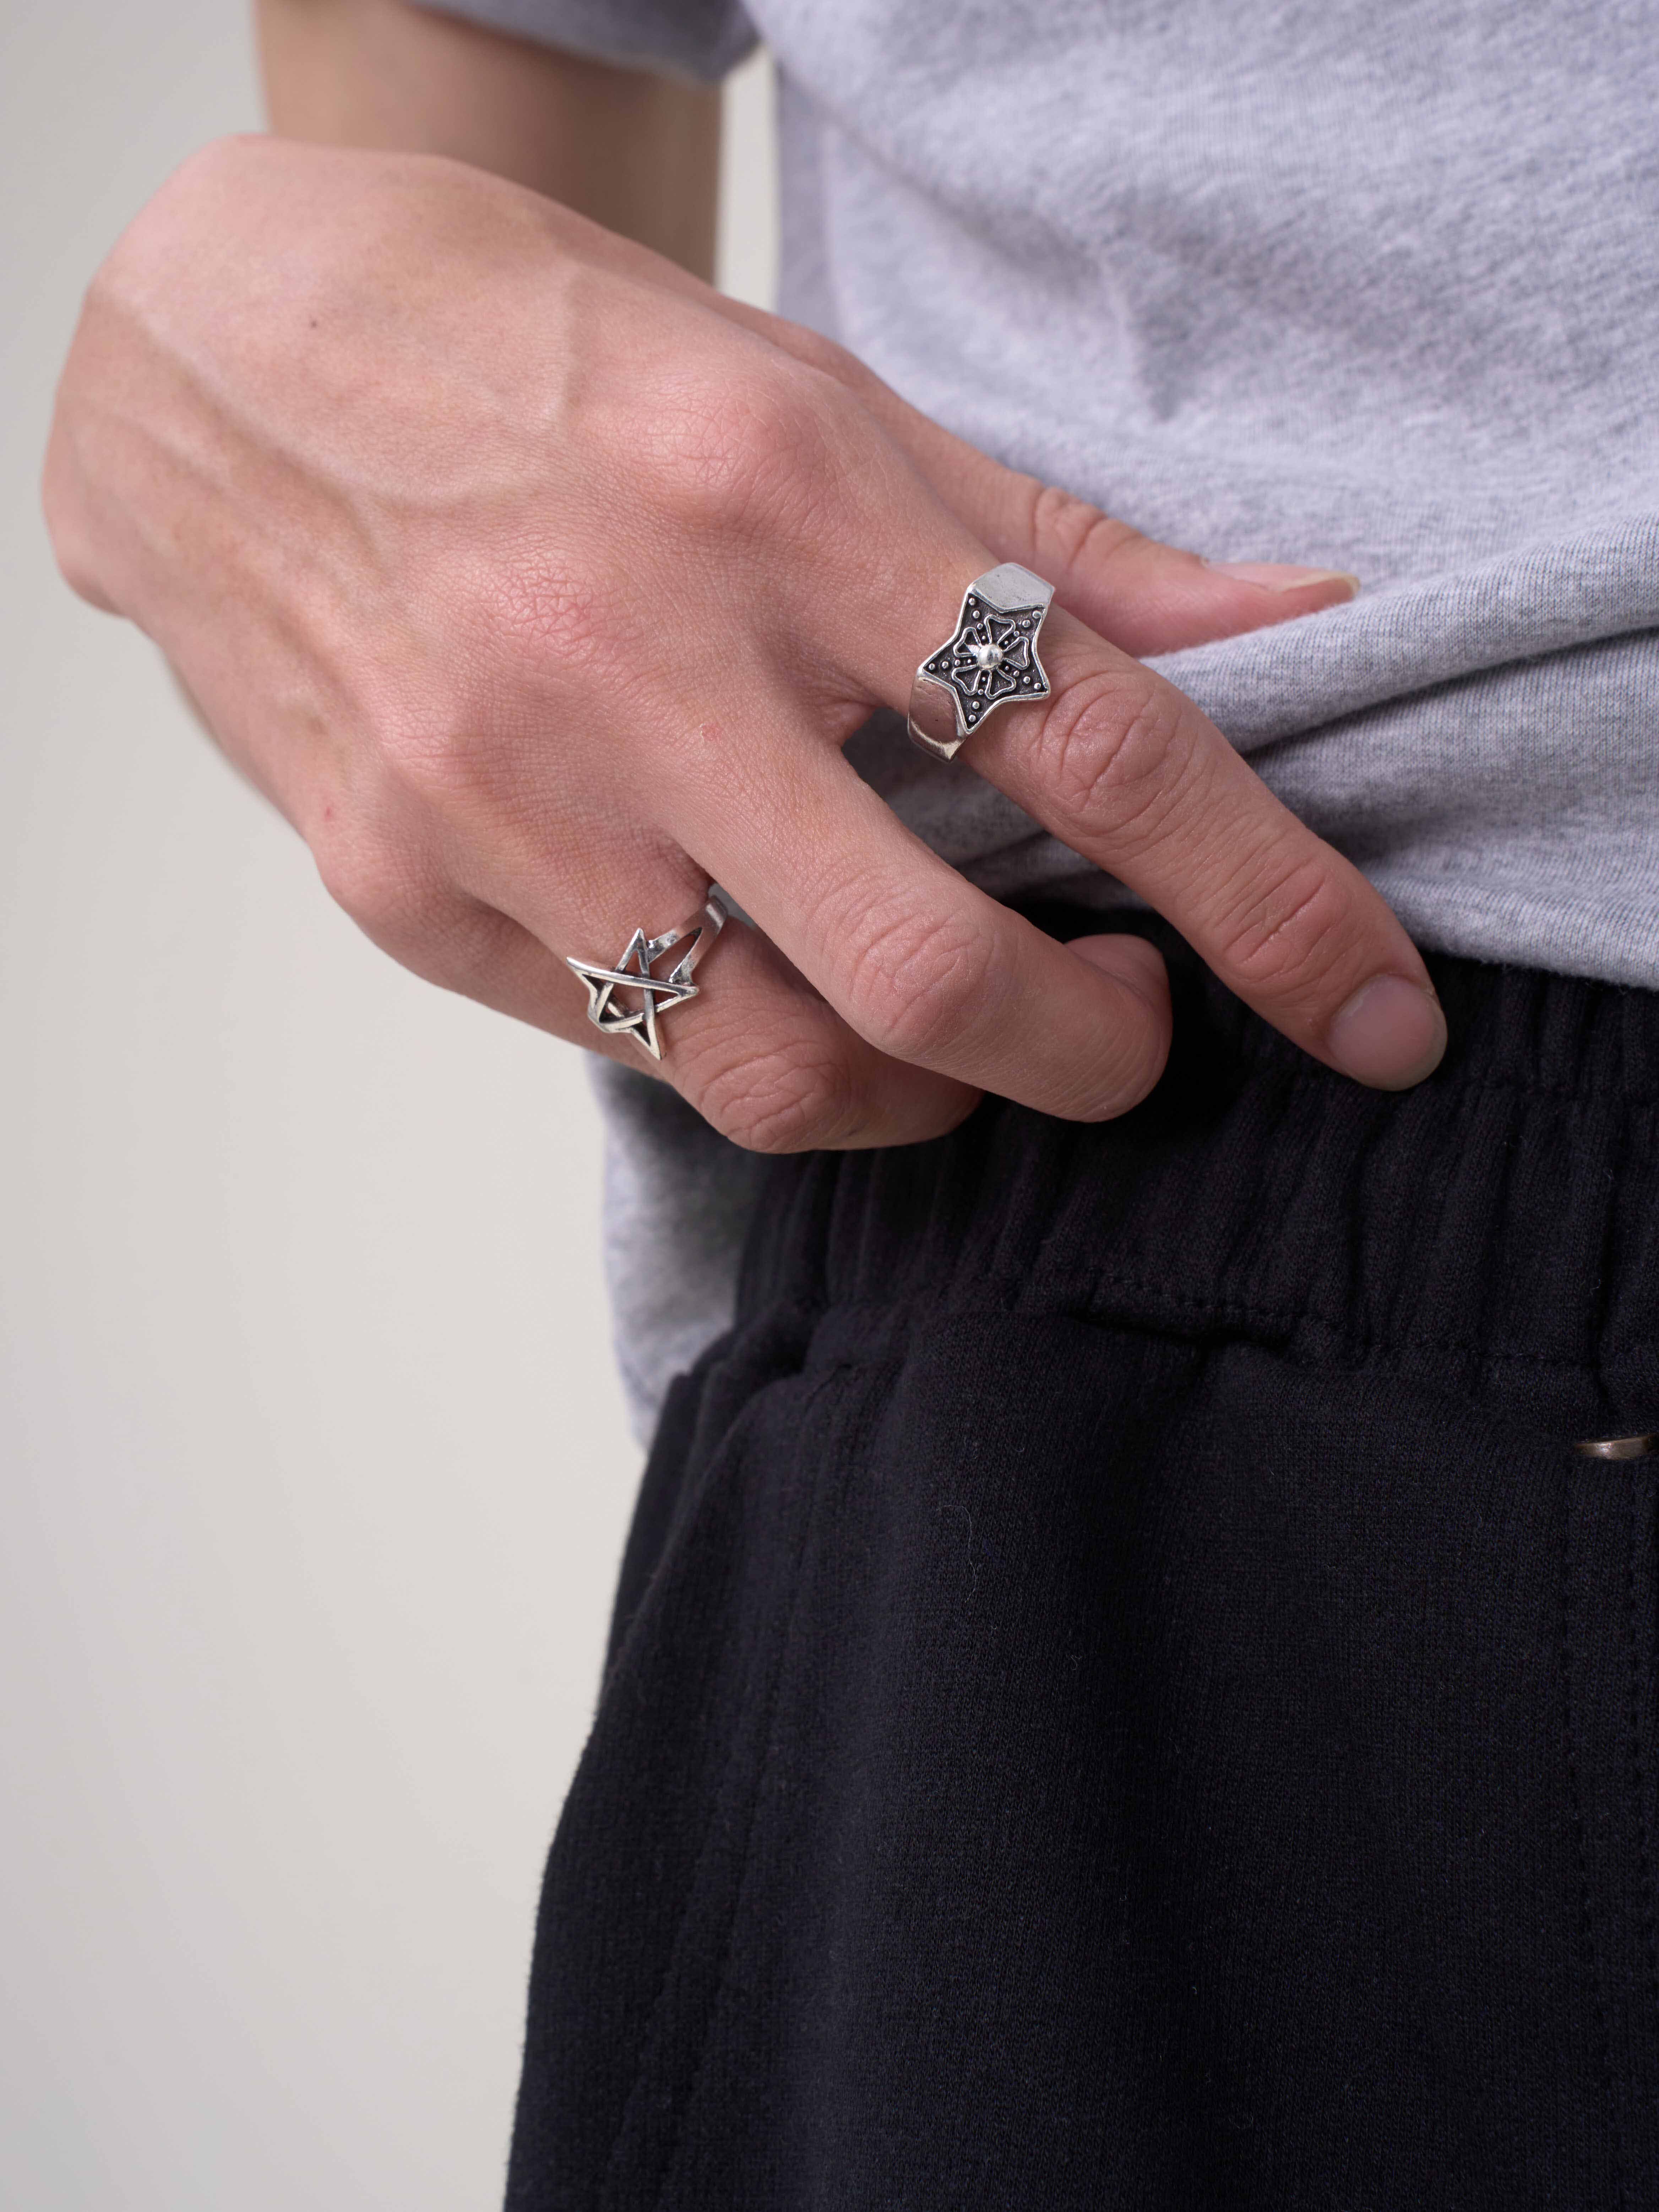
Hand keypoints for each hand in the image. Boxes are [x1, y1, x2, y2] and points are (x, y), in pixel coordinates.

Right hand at [44, 135, 1443, 1152]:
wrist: (234, 364)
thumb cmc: (560, 369)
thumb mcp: (823, 400)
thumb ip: (1062, 545)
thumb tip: (1292, 627)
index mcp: (774, 502)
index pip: (1092, 748)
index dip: (1271, 904)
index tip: (1373, 1011)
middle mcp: (627, 663)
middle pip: (932, 976)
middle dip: (1090, 1054)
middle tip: (1129, 1022)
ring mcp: (494, 799)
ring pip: (777, 1073)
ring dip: (924, 1095)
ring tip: (949, 1025)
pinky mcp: (399, 888)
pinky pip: (632, 1047)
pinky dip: (743, 1035)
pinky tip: (752, 951)